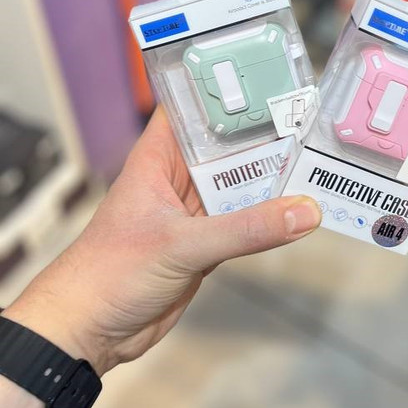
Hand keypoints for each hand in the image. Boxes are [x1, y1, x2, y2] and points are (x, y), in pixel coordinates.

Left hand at [1, 107, 320, 374]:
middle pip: (229, 146)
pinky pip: (246, 222)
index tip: (270, 75)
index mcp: (159, 158)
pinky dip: (270, 218)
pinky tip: (301, 209)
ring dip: (274, 179)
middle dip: (267, 136)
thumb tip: (303, 212)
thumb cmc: (109, 273)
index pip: (193, 107)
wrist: (88, 332)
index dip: (227, 88)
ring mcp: (195, 211)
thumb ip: (246, 229)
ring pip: (242, 186)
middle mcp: (179, 178)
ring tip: (319, 161)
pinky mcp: (207, 243)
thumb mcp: (181, 244)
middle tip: (314, 121)